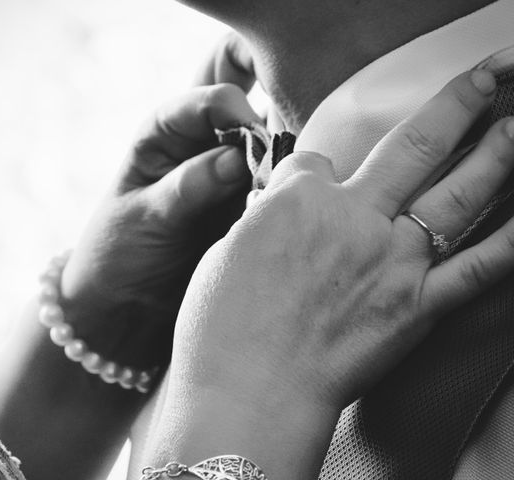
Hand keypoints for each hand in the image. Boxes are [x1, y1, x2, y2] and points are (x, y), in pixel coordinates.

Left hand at [60, 47, 259, 366]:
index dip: (238, 112)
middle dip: (270, 137)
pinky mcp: (248, 213)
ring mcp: (231, 181)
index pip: (211, 99)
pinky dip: (285, 203)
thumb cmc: (117, 254)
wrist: (125, 308)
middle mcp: (203, 148)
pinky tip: (290, 219)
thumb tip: (239, 158)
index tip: (257, 140)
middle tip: (278, 170)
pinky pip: (276, 198)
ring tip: (283, 201)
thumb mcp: (143, 216)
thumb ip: (188, 186)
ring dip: (281, 174)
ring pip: (271, 160)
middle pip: (250, 121)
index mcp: (167, 132)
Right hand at [150, 71, 513, 474]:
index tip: (314, 185)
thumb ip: (264, 220)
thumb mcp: (225, 252)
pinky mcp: (415, 308)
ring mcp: (390, 260)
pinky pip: (478, 269)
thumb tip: (279, 207)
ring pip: (457, 193)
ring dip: (497, 152)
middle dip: (457, 102)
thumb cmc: (220, 326)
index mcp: (297, 199)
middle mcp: (352, 217)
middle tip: (490, 74)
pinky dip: (512, 242)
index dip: (314, 172)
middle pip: (413, 144)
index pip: (315, 162)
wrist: (246, 392)